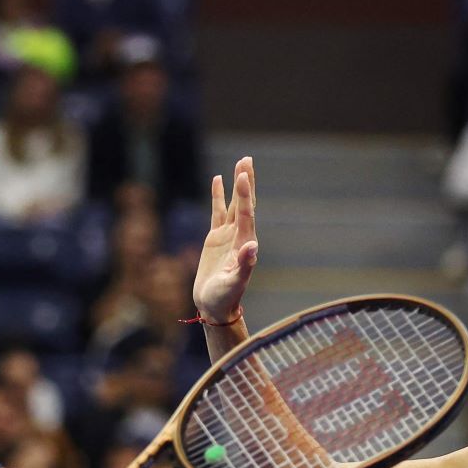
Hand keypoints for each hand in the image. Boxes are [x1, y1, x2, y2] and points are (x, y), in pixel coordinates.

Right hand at [193, 157, 258, 322]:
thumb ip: (244, 265)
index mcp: (244, 244)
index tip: (243, 175)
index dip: (244, 194)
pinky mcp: (216, 238)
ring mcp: (228, 235)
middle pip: (244, 203)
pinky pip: (217, 211)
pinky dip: (218, 195)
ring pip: (232, 204)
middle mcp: (239, 235)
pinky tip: (218, 180)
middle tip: (247, 160)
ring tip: (240, 163)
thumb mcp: (234, 284)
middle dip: (246, 182)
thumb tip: (252, 246)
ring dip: (236, 185)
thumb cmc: (225, 298)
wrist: (215, 307)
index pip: (245, 213)